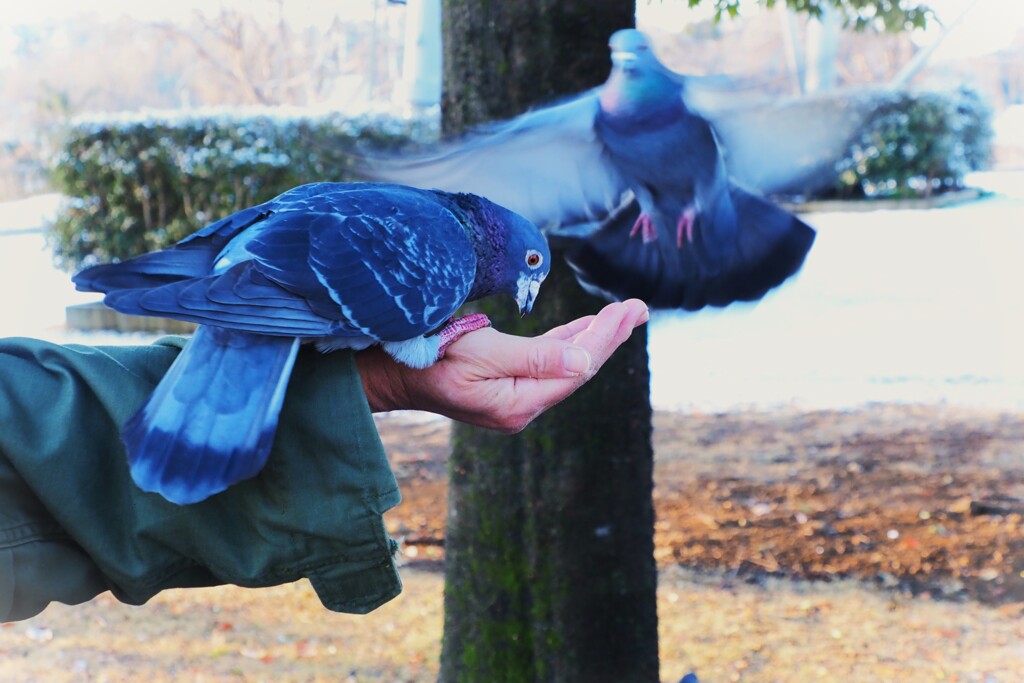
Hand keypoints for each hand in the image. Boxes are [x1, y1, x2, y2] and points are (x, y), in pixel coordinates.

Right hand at [356, 299, 648, 432]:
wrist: (386, 373)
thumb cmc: (426, 358)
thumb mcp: (481, 354)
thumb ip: (536, 359)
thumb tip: (585, 363)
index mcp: (518, 403)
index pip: (575, 368)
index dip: (605, 338)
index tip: (629, 310)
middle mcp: (520, 406)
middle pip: (575, 368)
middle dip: (607, 336)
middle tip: (638, 308)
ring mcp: (511, 397)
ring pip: (562, 364)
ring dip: (591, 337)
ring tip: (622, 315)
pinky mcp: (501, 385)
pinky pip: (544, 363)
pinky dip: (566, 342)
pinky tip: (583, 329)